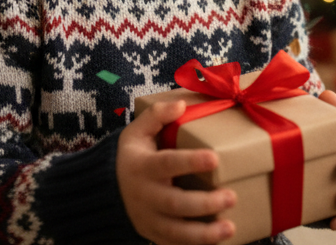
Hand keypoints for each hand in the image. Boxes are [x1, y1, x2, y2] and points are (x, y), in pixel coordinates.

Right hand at [117, 99, 236, 244]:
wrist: (104, 190)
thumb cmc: (131, 157)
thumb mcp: (135, 131)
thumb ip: (156, 116)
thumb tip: (181, 103)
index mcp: (142, 167)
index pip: (167, 164)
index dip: (190, 162)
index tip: (214, 158)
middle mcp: (145, 196)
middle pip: (175, 204)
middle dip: (204, 203)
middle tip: (231, 196)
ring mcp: (148, 219)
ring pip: (176, 232)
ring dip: (204, 234)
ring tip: (230, 228)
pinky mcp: (153, 235)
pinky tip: (217, 242)